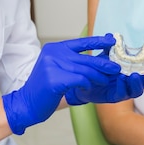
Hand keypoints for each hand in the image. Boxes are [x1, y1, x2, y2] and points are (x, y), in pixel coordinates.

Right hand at [2, 35, 118, 134]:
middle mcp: (53, 54)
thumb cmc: (46, 88)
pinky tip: (88, 88)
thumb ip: (72, 61)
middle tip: (116, 68)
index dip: (98, 41)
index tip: (112, 41)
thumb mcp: (57, 68)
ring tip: (104, 81)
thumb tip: (97, 59)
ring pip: (85, 70)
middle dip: (103, 63)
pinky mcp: (54, 79)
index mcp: (54, 48)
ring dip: (98, 77)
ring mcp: (52, 65)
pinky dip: (87, 84)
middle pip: (86, 58)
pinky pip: (79, 80)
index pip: (80, 42)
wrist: (27, 103)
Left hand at [65, 41, 143, 104]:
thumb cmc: (100, 66)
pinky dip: (123, 86)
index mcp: (136, 67)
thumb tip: (111, 35)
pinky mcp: (116, 97)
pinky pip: (122, 94)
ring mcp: (127, 89)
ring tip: (135, 75)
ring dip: (138, 82)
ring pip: (139, 90)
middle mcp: (135, 80)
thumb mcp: (105, 54)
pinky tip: (121, 79)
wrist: (84, 79)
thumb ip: (109, 46)